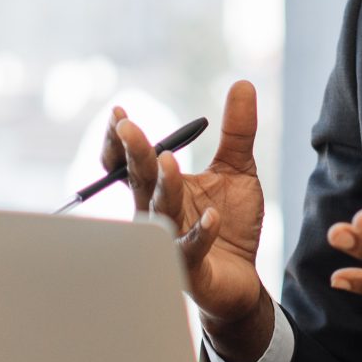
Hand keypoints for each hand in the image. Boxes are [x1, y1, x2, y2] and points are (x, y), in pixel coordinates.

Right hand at [102, 80, 275, 361]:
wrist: (242, 278)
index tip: (119, 112)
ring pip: (160, 213)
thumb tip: (243, 83)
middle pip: (139, 181)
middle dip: (133, 154)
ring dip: (163, 187)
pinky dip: (199, 233)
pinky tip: (212, 216)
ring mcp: (170, 242)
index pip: (130, 163)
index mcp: (161, 188)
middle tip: (129, 127)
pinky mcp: (190, 268)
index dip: (120, 141)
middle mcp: (158, 213)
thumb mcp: (238, 169)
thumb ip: (238, 131)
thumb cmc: (230, 224)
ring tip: (170, 161)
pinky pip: (190, 250)